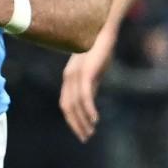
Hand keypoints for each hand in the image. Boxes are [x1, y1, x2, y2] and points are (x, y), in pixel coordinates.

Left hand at [60, 26, 116, 141]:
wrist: (101, 30)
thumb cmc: (98, 48)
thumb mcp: (93, 69)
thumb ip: (90, 83)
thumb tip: (89, 98)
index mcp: (69, 76)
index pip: (66, 102)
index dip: (71, 118)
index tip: (80, 131)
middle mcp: (69, 76)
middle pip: (67, 106)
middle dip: (75, 124)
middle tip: (84, 137)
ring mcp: (76, 74)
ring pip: (75, 103)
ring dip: (82, 120)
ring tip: (90, 132)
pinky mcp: (85, 72)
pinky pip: (84, 95)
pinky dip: (88, 109)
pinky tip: (94, 119)